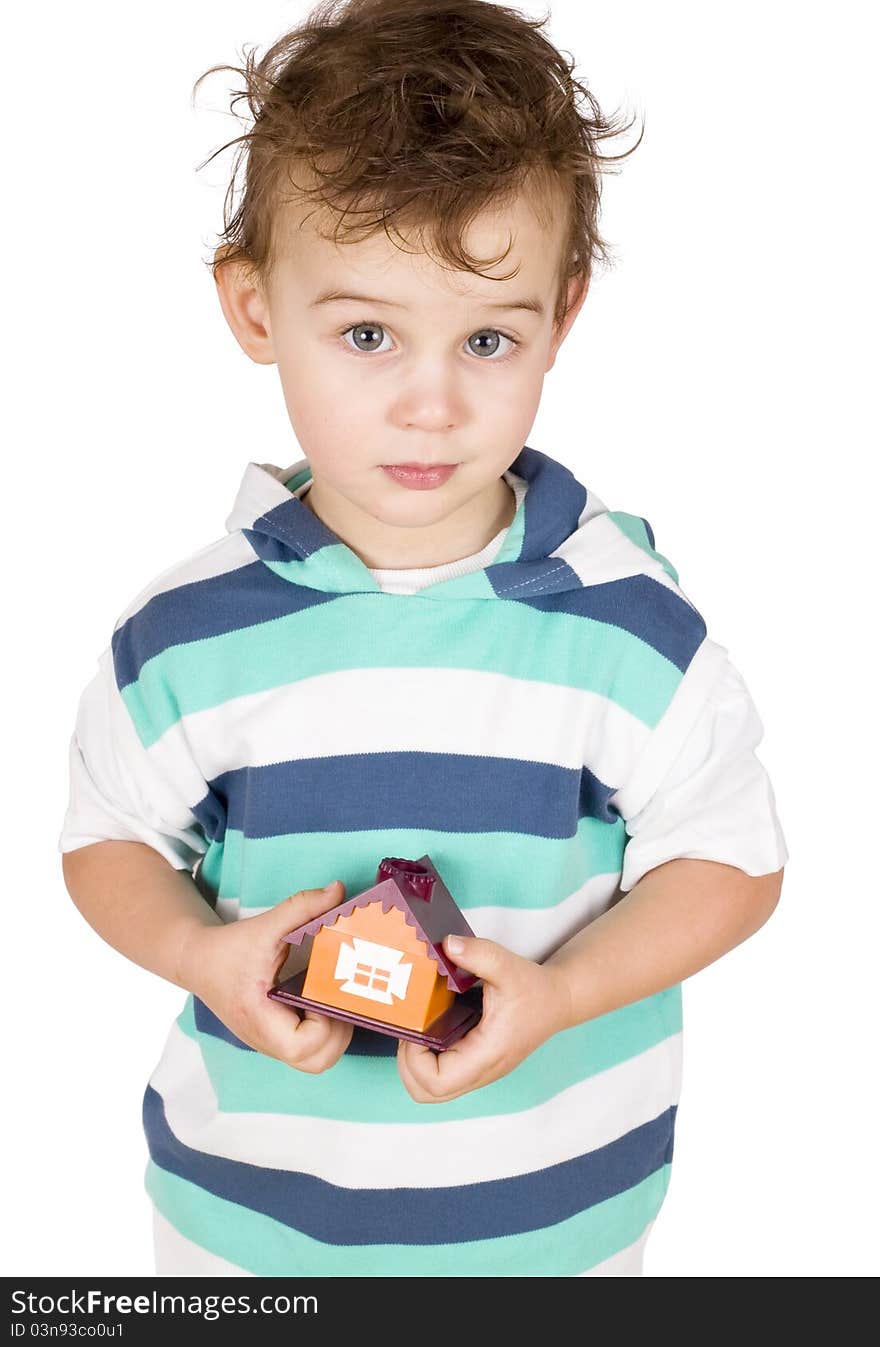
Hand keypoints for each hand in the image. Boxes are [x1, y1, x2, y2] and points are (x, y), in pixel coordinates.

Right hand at [178, 880, 353, 1071]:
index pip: (302, 1046)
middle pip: (318, 1061)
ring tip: (331, 998)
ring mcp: (272, 1043)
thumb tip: (338, 890)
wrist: (199, 962)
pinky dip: (325, 1032)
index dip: (325, 1024)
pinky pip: (310, 1050)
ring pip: (317, 1060)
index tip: (324, 992)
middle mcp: (266, 1040)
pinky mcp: (277, 1038)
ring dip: (334, 1034)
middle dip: (338, 1032)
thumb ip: (302, 907)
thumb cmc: (229, 949)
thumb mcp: (265, 925)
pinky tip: (322, 1000)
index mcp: (259, 1018)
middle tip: (335, 996)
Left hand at [396, 932, 572, 1102]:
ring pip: (432, 1089)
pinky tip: (431, 1029)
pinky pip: (443, 1075)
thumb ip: (478, 954)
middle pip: (426, 1093)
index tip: (415, 1028)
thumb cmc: (535, 988)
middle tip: (411, 1031)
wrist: (558, 1001)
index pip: (436, 1082)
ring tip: (419, 1030)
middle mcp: (481, 1071)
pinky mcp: (476, 1064)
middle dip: (407, 1065)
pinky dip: (427, 1060)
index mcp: (486, 1054)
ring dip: (415, 1065)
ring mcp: (479, 1071)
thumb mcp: (507, 964)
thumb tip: (447, 945)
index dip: (413, 1060)